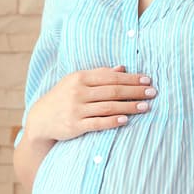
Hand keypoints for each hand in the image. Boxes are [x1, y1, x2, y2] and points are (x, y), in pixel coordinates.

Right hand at [25, 66, 155, 142]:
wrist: (40, 119)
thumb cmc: (63, 98)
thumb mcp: (76, 82)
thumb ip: (99, 75)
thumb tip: (122, 68)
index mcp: (79, 77)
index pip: (110, 76)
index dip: (130, 78)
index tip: (147, 80)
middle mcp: (78, 91)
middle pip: (112, 90)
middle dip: (134, 91)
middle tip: (152, 92)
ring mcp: (76, 109)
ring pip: (108, 106)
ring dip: (129, 106)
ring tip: (146, 107)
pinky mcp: (75, 125)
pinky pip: (97, 123)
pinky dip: (113, 121)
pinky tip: (126, 120)